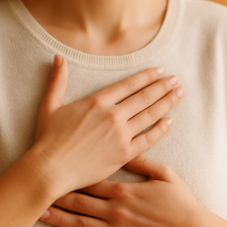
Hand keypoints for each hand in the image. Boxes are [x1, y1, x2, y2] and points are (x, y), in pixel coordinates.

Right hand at [30, 55, 183, 196]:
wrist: (50, 169)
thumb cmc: (48, 139)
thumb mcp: (50, 105)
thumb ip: (58, 80)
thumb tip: (58, 57)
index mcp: (97, 101)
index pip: (129, 84)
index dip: (147, 76)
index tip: (160, 71)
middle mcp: (112, 115)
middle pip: (144, 97)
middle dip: (163, 86)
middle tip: (176, 80)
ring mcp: (120, 135)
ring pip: (150, 115)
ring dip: (166, 102)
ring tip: (179, 93)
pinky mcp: (123, 154)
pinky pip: (148, 139)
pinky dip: (161, 129)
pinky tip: (170, 121)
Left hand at [40, 155, 203, 226]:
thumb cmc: (180, 203)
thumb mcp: (164, 175)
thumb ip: (142, 161)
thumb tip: (126, 145)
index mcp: (124, 192)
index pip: (91, 180)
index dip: (71, 174)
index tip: (56, 167)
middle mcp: (115, 212)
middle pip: (79, 201)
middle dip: (57, 195)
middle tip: (38, 189)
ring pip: (79, 224)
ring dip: (58, 217)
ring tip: (40, 212)